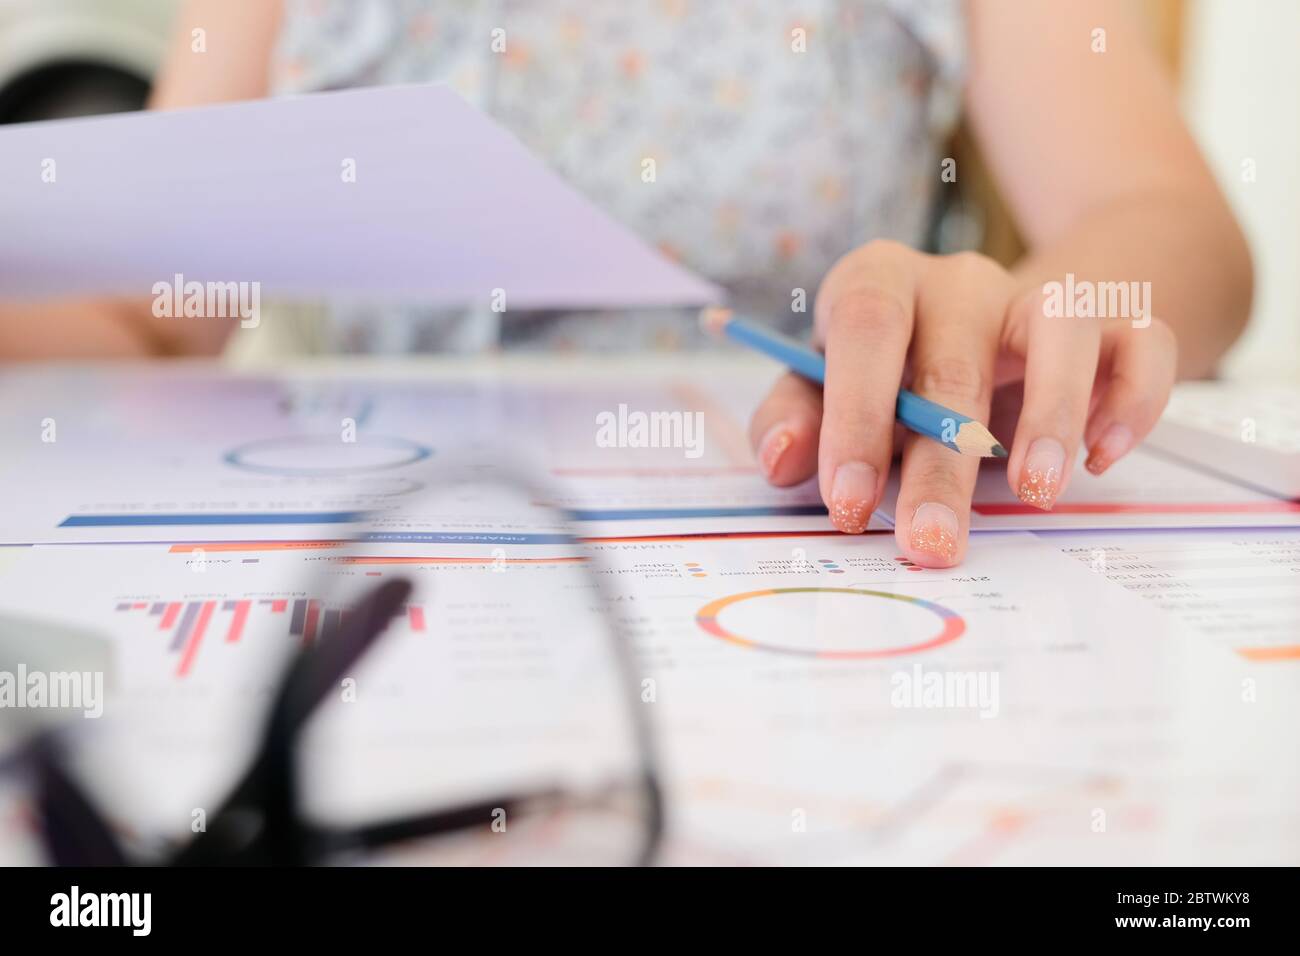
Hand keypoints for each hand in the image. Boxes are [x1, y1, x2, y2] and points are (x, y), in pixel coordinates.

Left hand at [748, 241, 1176, 566]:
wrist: (993, 328)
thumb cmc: (892, 374)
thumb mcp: (826, 391)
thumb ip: (797, 420)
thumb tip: (781, 460)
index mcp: (879, 284)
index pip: (865, 329)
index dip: (855, 415)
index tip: (850, 503)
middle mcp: (960, 282)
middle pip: (954, 360)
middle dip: (941, 464)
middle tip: (932, 543)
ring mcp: (1042, 297)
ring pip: (1060, 328)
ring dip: (1051, 412)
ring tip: (1037, 492)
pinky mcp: (1114, 325)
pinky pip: (1142, 344)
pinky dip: (1131, 399)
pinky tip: (1101, 458)